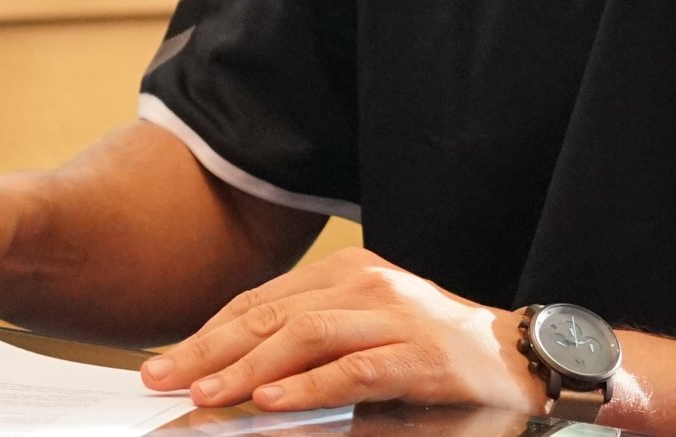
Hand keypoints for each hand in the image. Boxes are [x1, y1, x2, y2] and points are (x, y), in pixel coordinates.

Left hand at [139, 247, 545, 413]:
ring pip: (307, 336)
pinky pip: (355, 370)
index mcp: (348, 273)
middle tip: (161, 378)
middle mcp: (367, 284)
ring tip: (206, 393)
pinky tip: (273, 401)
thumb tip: (235, 372)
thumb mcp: (365, 331)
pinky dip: (310, 386)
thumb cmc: (433, 348)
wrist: (514, 355)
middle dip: (209, 350)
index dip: (208, 331)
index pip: (262, 300)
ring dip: (248, 368)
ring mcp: (395, 317)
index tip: (162, 362)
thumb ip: (309, 342)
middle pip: (273, 315)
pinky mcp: (420, 356)